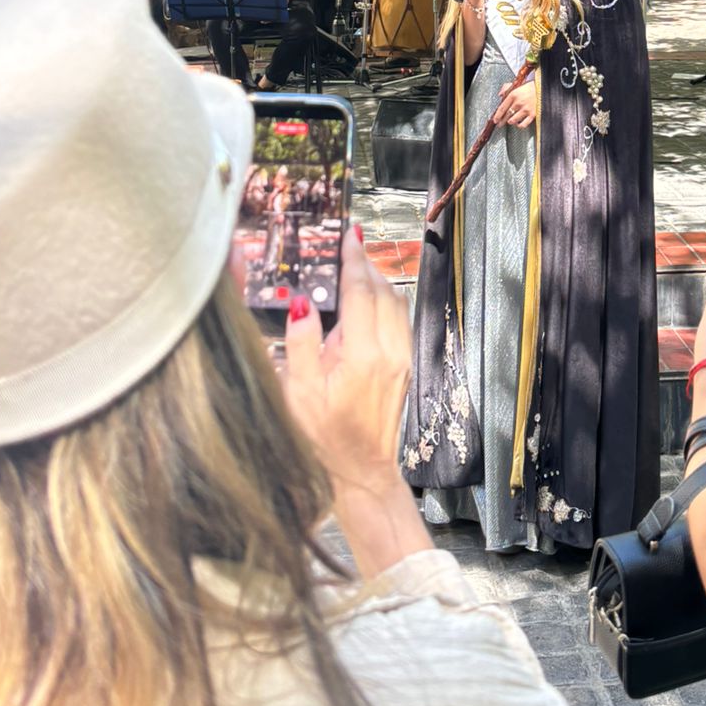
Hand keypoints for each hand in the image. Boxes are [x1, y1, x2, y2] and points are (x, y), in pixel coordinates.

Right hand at [282, 225, 412, 489]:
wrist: (361, 470)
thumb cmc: (324, 436)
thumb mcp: (299, 392)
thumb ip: (300, 344)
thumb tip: (300, 303)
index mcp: (363, 355)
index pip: (361, 293)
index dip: (354, 261)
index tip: (350, 235)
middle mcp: (390, 351)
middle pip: (384, 291)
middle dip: (366, 265)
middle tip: (348, 248)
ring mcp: (402, 358)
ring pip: (397, 303)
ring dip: (378, 281)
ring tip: (355, 269)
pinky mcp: (406, 365)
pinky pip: (400, 319)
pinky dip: (386, 301)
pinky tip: (366, 302)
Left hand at [495, 79, 536, 127]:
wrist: (543, 88)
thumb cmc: (530, 87)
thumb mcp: (517, 85)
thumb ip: (506, 88)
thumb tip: (500, 95)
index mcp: (513, 95)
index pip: (502, 108)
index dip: (497, 115)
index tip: (495, 120)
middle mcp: (518, 103)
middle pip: (506, 115)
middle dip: (501, 121)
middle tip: (500, 124)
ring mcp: (525, 109)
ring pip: (513, 120)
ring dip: (510, 122)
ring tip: (510, 121)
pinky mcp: (532, 114)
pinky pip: (523, 124)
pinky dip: (519, 125)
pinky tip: (518, 123)